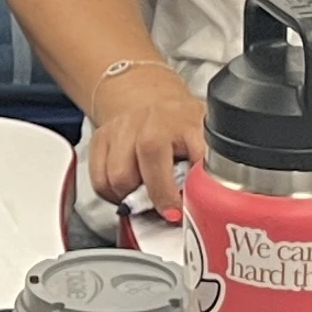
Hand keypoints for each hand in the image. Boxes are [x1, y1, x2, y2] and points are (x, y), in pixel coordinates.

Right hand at [79, 61, 209, 223]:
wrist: (149, 99)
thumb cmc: (181, 127)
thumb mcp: (208, 138)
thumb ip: (212, 167)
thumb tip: (212, 205)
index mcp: (189, 122)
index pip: (193, 155)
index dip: (187, 188)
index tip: (182, 211)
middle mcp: (154, 121)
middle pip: (148, 162)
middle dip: (158, 195)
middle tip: (168, 210)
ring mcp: (124, 128)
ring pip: (119, 177)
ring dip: (132, 197)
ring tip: (146, 196)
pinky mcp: (101, 139)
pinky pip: (99, 180)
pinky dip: (112, 194)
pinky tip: (126, 190)